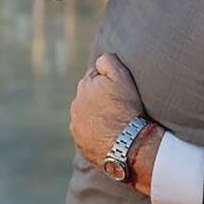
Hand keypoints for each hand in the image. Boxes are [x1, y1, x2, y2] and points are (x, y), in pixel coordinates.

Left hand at [69, 53, 163, 193]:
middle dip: (100, 99)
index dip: (108, 83)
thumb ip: (107, 61)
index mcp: (84, 86)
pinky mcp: (79, 142)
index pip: (95, 78)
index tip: (118, 92)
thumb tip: (99, 60)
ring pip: (86, 115)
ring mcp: (76, 125)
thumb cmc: (126, 108)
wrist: (127, 143)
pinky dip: (95, 132)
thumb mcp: (122, 76)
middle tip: (118, 107)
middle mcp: (76, 104)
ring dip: (96, 116)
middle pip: (89, 96)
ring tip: (114, 122)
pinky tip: (109, 135)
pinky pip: (87, 133)